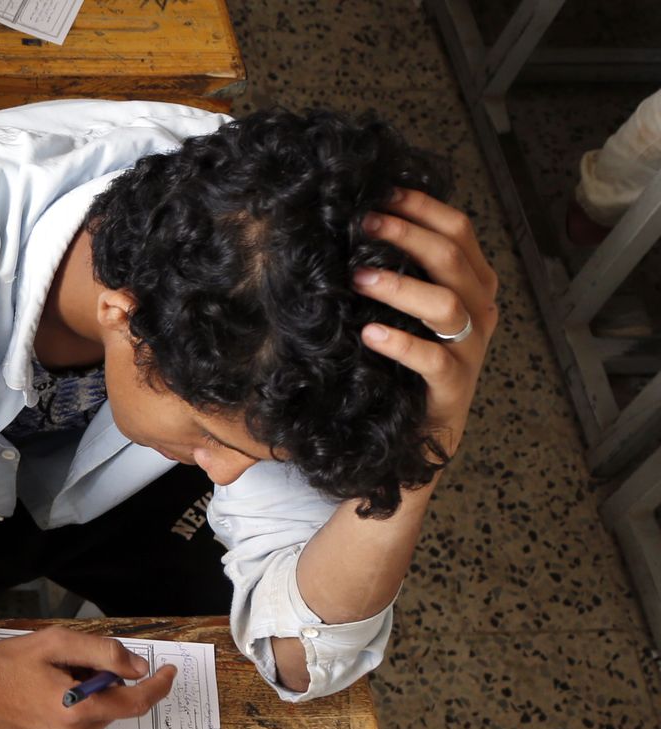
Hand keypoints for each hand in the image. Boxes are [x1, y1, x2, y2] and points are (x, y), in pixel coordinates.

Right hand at [0, 628, 175, 728]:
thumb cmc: (0, 666)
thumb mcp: (54, 644)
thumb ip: (102, 654)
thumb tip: (136, 669)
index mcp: (76, 711)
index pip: (134, 703)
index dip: (157, 687)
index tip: (167, 673)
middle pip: (111, 708)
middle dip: (102, 683)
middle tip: (67, 666)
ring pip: (94, 719)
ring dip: (85, 698)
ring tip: (45, 683)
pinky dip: (71, 712)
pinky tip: (39, 699)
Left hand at [351, 187, 501, 461]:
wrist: (421, 427)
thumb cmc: (408, 358)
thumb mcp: (408, 307)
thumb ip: (400, 269)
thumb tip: (358, 222)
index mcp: (474, 282)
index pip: (457, 230)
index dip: (421, 207)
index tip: (380, 193)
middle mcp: (480, 309)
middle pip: (451, 258)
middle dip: (406, 235)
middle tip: (362, 225)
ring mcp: (471, 347)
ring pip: (446, 303)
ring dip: (399, 286)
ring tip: (358, 278)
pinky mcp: (454, 384)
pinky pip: (433, 359)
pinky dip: (401, 344)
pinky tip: (370, 334)